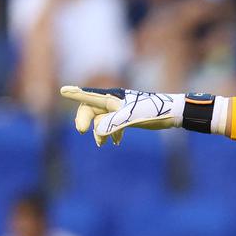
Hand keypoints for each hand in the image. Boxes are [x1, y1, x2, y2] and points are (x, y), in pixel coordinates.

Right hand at [60, 86, 183, 146]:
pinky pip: (114, 124)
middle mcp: (114, 101)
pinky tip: (116, 142)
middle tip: (82, 131)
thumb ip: (112, 123)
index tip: (63, 91)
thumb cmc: (152, 112)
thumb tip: (97, 132)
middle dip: (86, 121)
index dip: (75, 95)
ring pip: (102, 119)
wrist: (172, 113)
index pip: (89, 96)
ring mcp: (121, 109)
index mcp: (112, 98)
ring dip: (99, 131)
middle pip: (92, 110)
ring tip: (102, 143)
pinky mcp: (129, 116)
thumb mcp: (130, 118)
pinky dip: (112, 133)